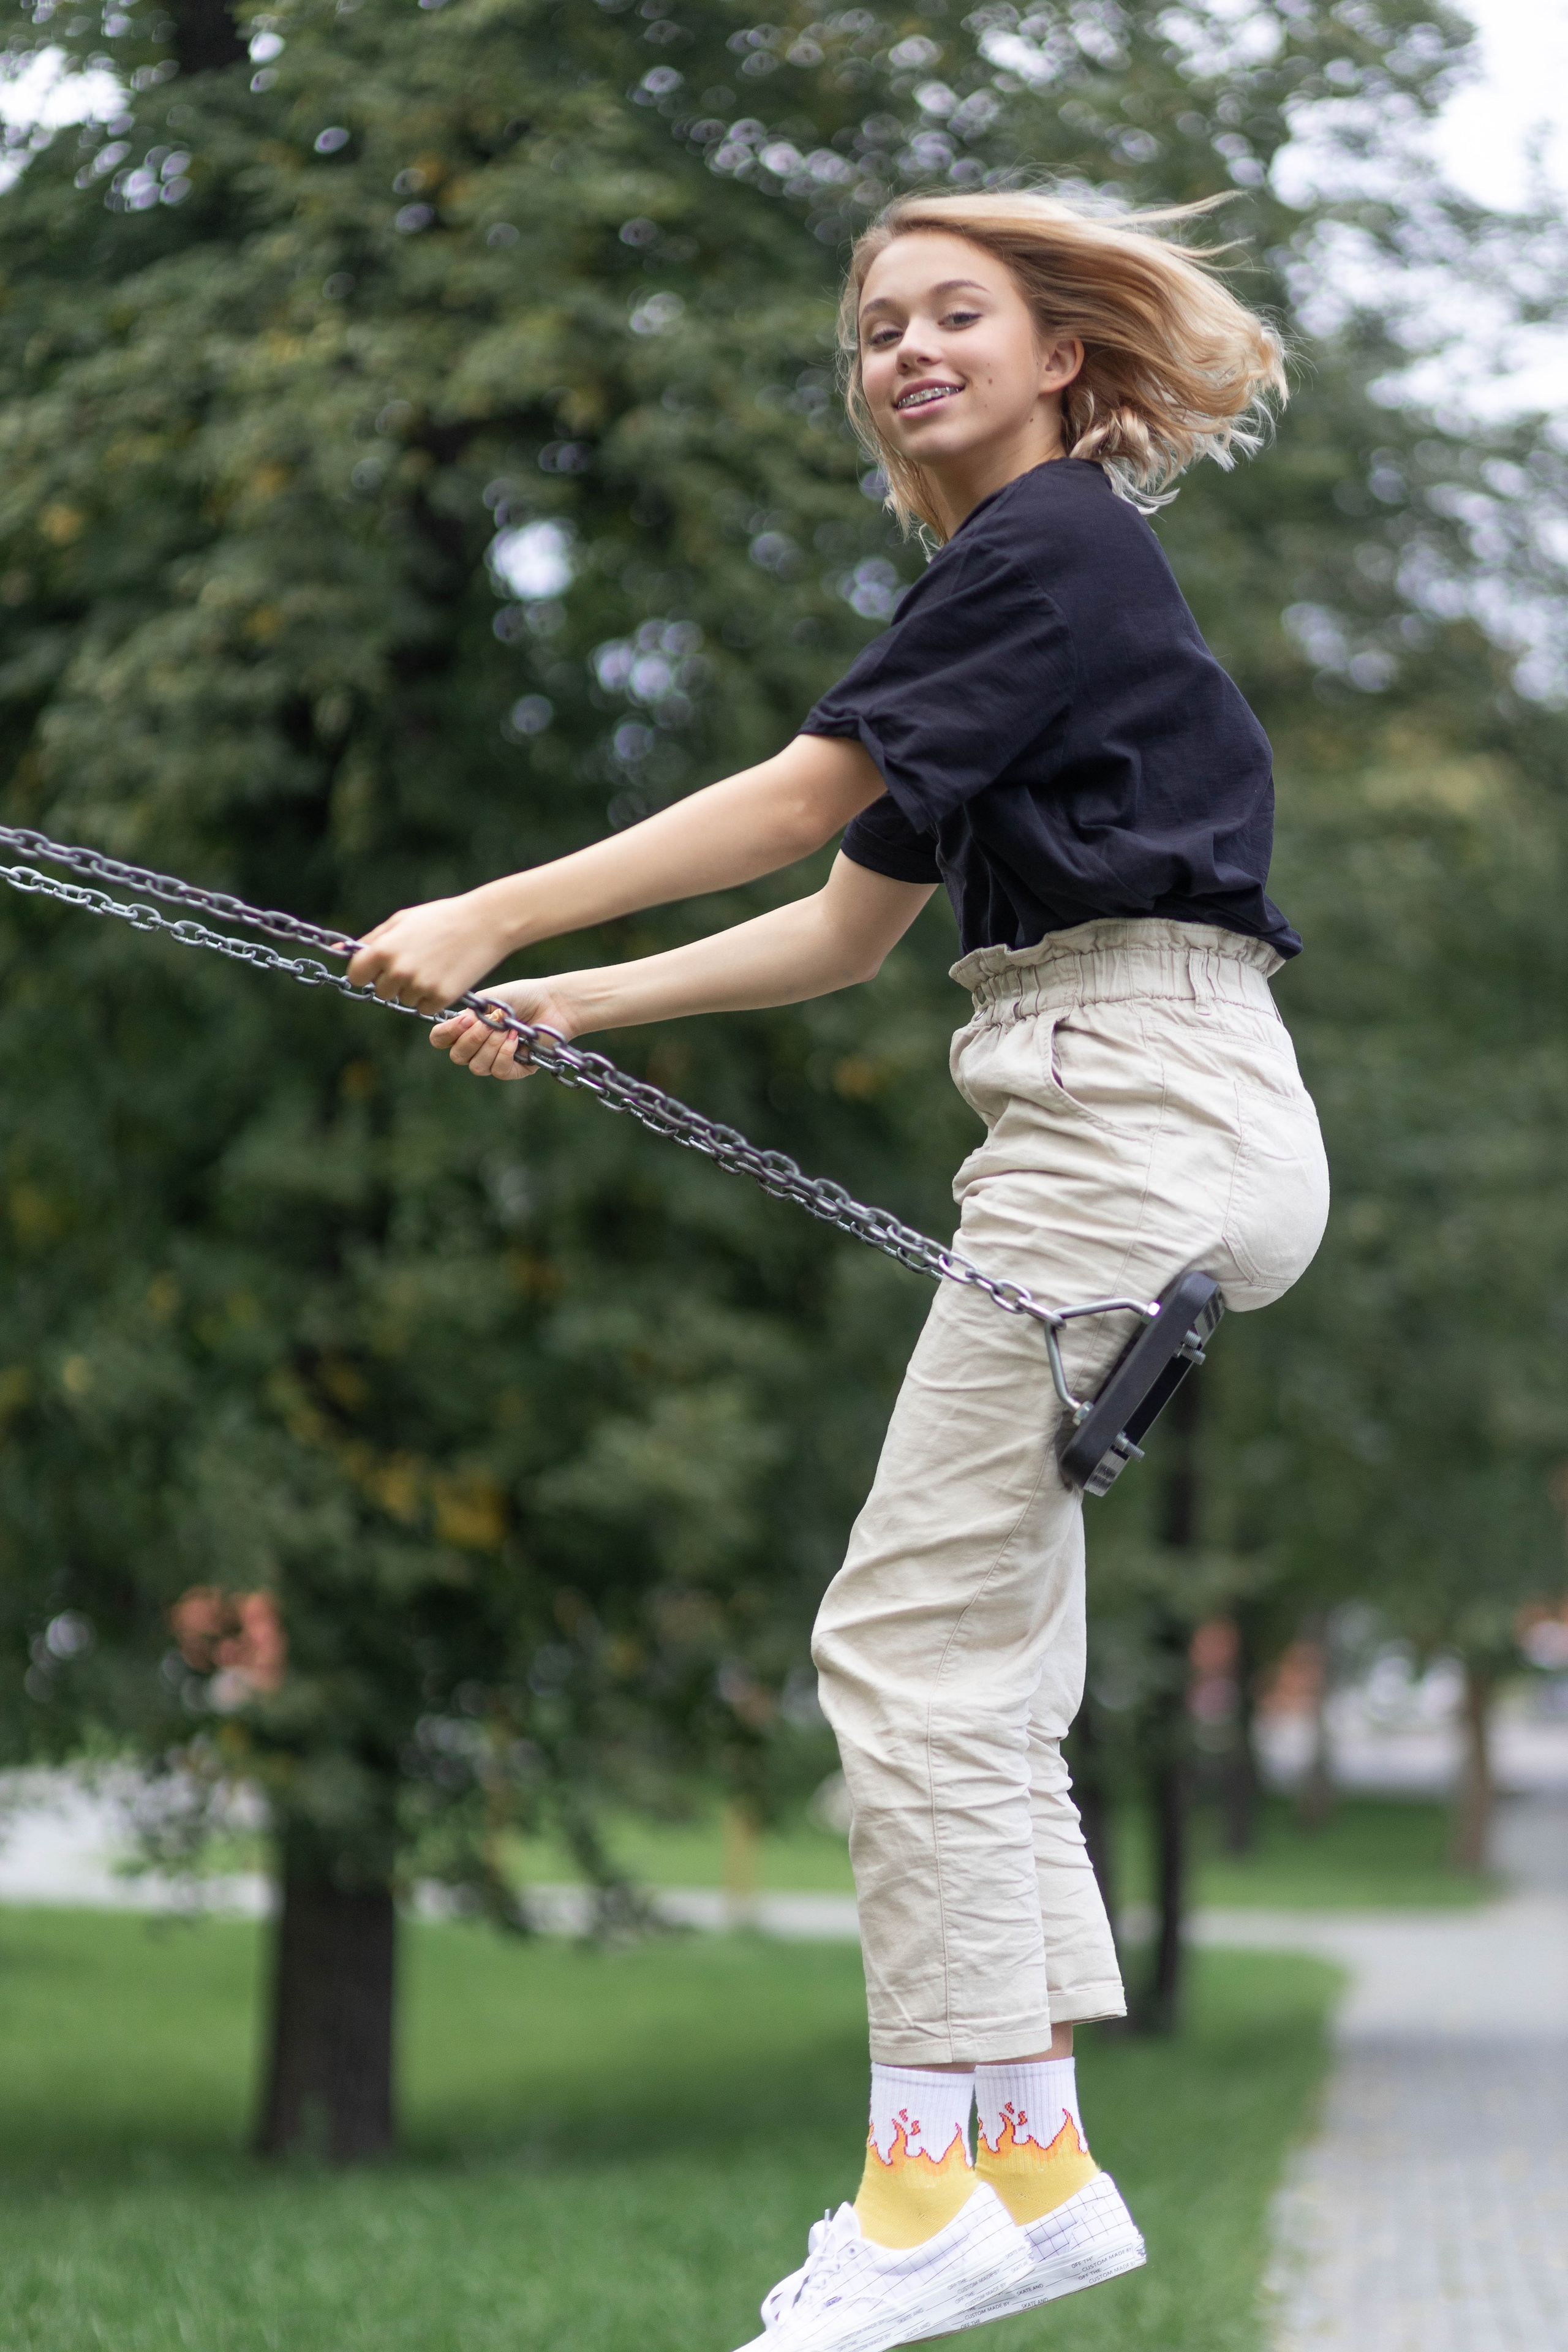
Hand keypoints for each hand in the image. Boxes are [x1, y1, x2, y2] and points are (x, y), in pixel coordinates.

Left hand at [347, 889, 509, 1011]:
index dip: (367, 973)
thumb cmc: (440, 918)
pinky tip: (445, 976)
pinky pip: (424, 1008)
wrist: (485, 923)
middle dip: (393, 981)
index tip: (380, 968)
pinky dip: (432, 997)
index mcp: (382, 950)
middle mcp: (397, 970)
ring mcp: (419, 986)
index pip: (357, 976)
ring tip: (434, 965)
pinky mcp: (440, 998)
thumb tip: (336, 949)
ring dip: (414, 989)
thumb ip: (371, 939)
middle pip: (381, 991)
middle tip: (417, 961)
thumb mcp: (402, 920)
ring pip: (403, 1001)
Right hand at [430, 979, 579, 1080]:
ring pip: (477, 1067)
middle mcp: (478, 1047)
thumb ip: (467, 1013)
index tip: (464, 1020)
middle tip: (489, 1023)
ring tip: (506, 1029)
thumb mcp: (488, 999)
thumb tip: (454, 1027)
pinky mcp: (516, 1070)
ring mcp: (496, 1060)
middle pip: (457, 1057)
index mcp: (467, 1028)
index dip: (446, 1034)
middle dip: (472, 1039)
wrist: (553, 1002)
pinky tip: (515, 1039)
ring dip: (491, 1045)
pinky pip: (499, 1071)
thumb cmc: (522, 996)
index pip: (440, 1040)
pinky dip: (506, 1054)